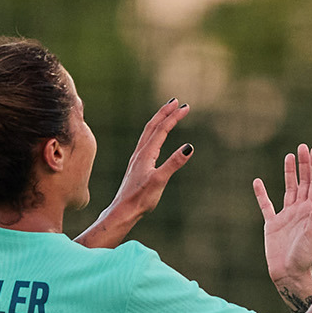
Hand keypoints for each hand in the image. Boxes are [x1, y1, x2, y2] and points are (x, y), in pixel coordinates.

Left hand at [109, 99, 193, 218]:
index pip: (162, 130)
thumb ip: (174, 163)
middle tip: (177, 102)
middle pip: (153, 126)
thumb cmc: (141, 198)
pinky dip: (153, 132)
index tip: (185, 107)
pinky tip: (156, 137)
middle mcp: (140, 153)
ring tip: (167, 113)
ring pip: (148, 133)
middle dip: (165, 113)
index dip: (174, 117)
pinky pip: (146, 142)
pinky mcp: (137, 165)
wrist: (123, 210)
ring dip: (158, 120)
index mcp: (146, 154)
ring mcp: (137, 158)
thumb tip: (188, 147)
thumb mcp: (160, 181)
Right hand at [254, 144, 311, 287]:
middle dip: (304, 164)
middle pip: (303, 182)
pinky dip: (261, 194)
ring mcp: (286, 216)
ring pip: (288, 189)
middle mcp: (300, 210)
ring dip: (289, 173)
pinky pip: (266, 205)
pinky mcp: (272, 224)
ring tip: (289, 156)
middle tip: (302, 147)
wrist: (289, 275)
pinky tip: (257, 182)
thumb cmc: (304, 258)